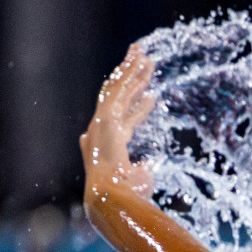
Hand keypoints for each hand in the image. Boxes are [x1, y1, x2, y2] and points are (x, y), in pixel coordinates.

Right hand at [79, 45, 156, 198]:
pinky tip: (139, 61)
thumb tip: (146, 166)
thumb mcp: (138, 180)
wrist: (110, 197)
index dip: (138, 109)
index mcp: (108, 146)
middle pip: (116, 98)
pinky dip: (130, 74)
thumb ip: (141, 170)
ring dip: (130, 71)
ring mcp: (101, 123)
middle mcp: (100, 131)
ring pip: (117, 89)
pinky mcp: (106, 118)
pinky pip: (120, 90)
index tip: (151, 98)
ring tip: (142, 54)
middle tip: (140, 62)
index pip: (125, 121)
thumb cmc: (126, 196)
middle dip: (129, 79)